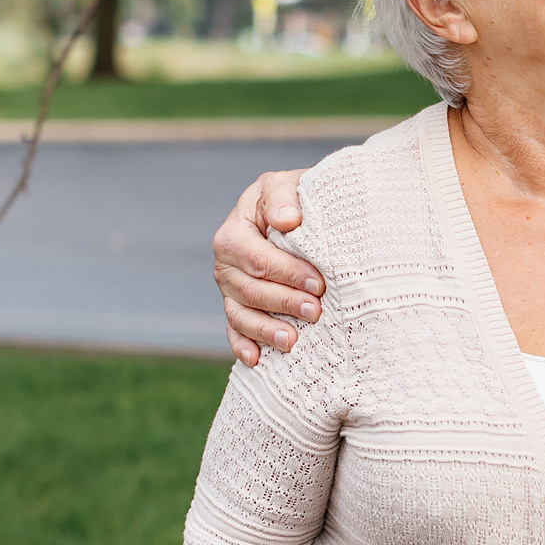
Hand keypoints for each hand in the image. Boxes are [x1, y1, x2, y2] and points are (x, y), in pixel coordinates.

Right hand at [211, 170, 319, 363]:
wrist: (295, 214)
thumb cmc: (292, 199)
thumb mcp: (285, 184)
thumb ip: (283, 195)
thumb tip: (287, 220)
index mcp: (234, 233)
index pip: (258, 259)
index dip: (287, 273)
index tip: (318, 283)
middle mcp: (226, 264)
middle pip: (250, 290)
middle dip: (284, 302)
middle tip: (316, 311)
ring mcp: (229, 290)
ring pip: (240, 315)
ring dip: (265, 331)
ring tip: (293, 341)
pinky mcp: (237, 308)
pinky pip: (234, 331)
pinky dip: (242, 346)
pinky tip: (257, 360)